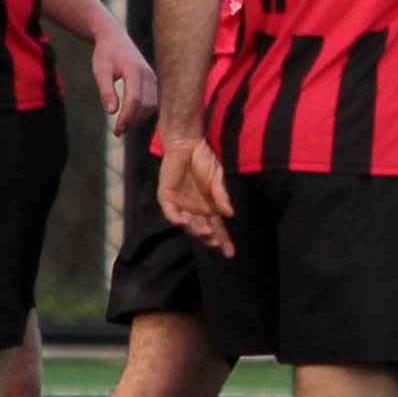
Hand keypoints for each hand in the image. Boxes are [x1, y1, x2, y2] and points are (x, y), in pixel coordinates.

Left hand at [88, 22, 156, 133]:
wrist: (114, 38)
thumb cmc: (105, 54)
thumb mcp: (100, 71)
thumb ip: (106, 91)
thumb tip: (111, 112)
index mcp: (134, 70)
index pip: (134, 100)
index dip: (126, 117)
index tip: (116, 130)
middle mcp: (148, 74)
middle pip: (145, 105)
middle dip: (133, 121)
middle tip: (117, 132)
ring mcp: (152, 77)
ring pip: (151, 105)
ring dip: (139, 119)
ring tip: (123, 127)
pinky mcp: (152, 81)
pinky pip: (152, 101)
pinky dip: (143, 112)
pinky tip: (130, 118)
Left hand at [158, 136, 233, 254]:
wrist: (186, 143)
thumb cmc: (204, 158)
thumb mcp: (217, 178)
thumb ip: (221, 196)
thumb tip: (230, 214)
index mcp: (209, 207)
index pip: (217, 228)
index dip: (224, 240)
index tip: (231, 254)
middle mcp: (195, 209)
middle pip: (202, 230)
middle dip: (208, 237)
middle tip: (214, 239)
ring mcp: (180, 204)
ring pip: (187, 225)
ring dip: (195, 230)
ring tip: (204, 231)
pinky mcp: (166, 197)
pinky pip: (171, 213)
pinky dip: (177, 219)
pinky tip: (185, 221)